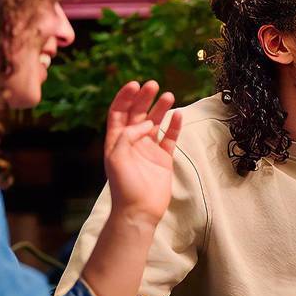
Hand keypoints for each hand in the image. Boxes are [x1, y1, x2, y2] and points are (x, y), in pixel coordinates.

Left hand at [104, 80, 182, 226]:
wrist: (139, 211)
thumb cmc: (124, 186)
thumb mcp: (116, 157)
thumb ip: (127, 136)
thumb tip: (145, 125)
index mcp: (116, 141)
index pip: (118, 113)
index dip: (125, 98)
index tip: (135, 85)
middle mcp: (131, 142)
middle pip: (137, 114)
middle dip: (144, 98)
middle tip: (153, 85)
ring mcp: (148, 149)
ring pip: (155, 123)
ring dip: (160, 108)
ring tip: (169, 95)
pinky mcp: (163, 158)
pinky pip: (170, 138)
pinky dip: (174, 126)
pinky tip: (179, 115)